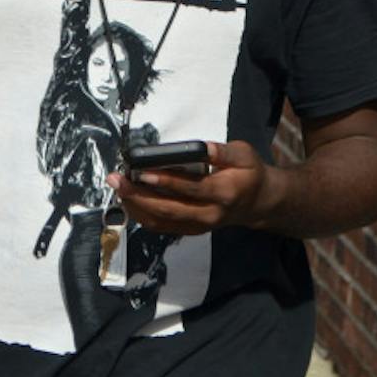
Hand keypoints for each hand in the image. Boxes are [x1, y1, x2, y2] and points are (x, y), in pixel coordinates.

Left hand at [107, 140, 286, 234]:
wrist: (259, 203)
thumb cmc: (250, 175)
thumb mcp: (244, 155)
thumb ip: (221, 152)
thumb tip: (201, 147)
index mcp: (223, 194)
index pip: (190, 189)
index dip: (165, 181)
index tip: (142, 171)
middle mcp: (209, 214)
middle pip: (169, 209)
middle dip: (139, 195)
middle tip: (117, 180)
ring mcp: (199, 225)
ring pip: (162, 221)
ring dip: (136, 206)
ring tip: (118, 188)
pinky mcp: (191, 229)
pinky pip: (162, 226)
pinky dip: (142, 214)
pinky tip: (129, 200)